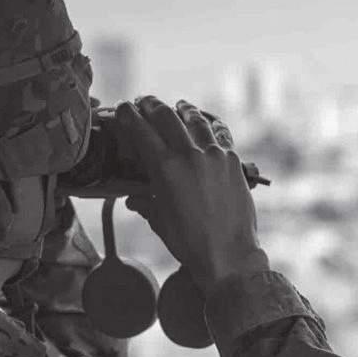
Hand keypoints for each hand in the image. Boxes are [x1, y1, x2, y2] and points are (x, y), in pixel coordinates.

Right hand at [119, 96, 263, 294]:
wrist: (228, 255)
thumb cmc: (189, 243)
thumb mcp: (159, 221)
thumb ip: (145, 203)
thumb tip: (133, 199)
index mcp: (164, 168)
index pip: (141, 130)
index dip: (129, 115)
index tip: (124, 108)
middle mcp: (189, 155)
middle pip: (166, 116)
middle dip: (152, 105)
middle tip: (144, 101)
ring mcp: (214, 155)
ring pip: (196, 120)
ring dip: (183, 110)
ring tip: (179, 106)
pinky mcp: (233, 161)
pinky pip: (220, 134)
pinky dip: (210, 126)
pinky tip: (207, 125)